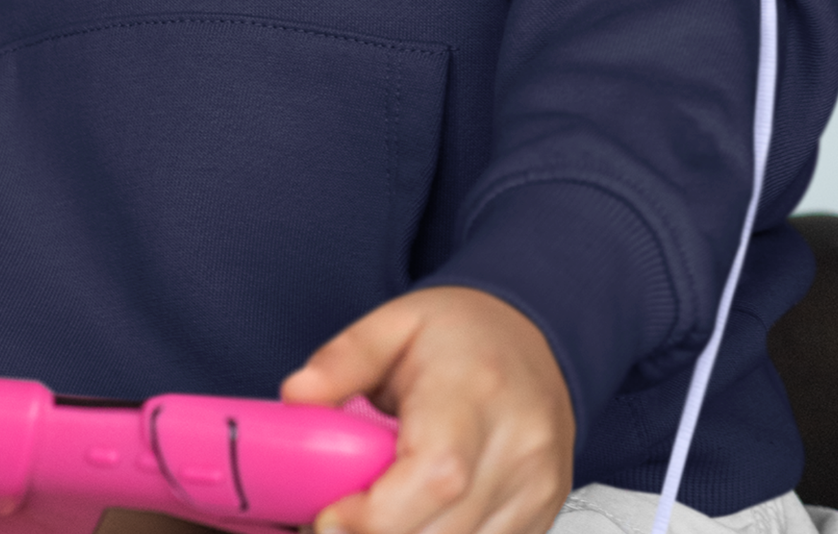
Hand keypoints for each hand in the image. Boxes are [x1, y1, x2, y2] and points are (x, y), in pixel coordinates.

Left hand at [281, 286, 573, 533]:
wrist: (532, 336)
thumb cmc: (461, 333)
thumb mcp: (392, 324)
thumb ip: (341, 361)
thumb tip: (295, 397)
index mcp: (476, 389)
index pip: (436, 474)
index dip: (377, 515)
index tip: (326, 519)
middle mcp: (517, 444)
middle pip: (444, 529)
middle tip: (330, 523)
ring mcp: (535, 486)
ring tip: (367, 517)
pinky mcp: (542, 513)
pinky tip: (410, 519)